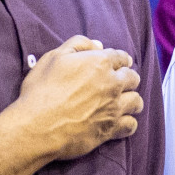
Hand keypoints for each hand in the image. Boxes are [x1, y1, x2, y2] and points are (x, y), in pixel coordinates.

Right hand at [14, 35, 143, 160]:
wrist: (38, 126)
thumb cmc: (42, 89)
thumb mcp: (54, 57)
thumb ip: (78, 45)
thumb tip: (98, 45)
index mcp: (100, 63)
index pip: (121, 57)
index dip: (121, 59)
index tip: (121, 63)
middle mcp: (113, 84)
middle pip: (133, 78)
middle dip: (128, 78)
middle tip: (121, 82)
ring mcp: (114, 108)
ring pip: (136, 102)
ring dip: (132, 100)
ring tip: (125, 102)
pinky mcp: (111, 129)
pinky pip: (131, 125)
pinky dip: (129, 123)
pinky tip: (122, 122)